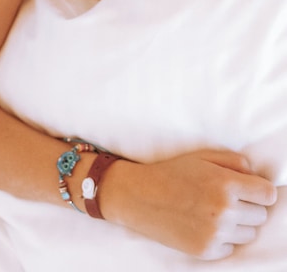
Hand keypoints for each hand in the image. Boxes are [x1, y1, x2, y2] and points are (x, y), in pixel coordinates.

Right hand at [104, 149, 276, 259]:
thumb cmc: (172, 172)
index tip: (250, 190)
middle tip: (224, 199)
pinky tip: (204, 225)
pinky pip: (231, 247)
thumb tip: (257, 175)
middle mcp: (224, 211)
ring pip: (249, 234)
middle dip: (248, 206)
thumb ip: (235, 162)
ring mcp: (216, 233)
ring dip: (238, 224)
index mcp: (225, 184)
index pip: (268, 195)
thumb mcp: (202, 156)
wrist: (140, 196)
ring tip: (214, 212)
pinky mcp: (207, 251)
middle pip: (261, 215)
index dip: (260, 191)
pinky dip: (222, 238)